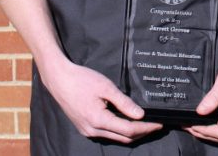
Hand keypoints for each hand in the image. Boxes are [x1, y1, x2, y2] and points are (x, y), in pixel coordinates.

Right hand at [40, 58, 162, 142]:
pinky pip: (106, 134)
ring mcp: (87, 131)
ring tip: (145, 124)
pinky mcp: (84, 128)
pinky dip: (120, 131)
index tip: (159, 123)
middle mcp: (92, 130)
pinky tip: (128, 122)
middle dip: (142, 133)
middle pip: (123, 138)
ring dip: (131, 133)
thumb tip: (140, 115)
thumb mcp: (106, 87)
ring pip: (115, 138)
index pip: (128, 130)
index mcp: (98, 120)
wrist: (59, 80)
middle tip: (156, 125)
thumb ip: (124, 102)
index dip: (146, 128)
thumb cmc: (82, 80)